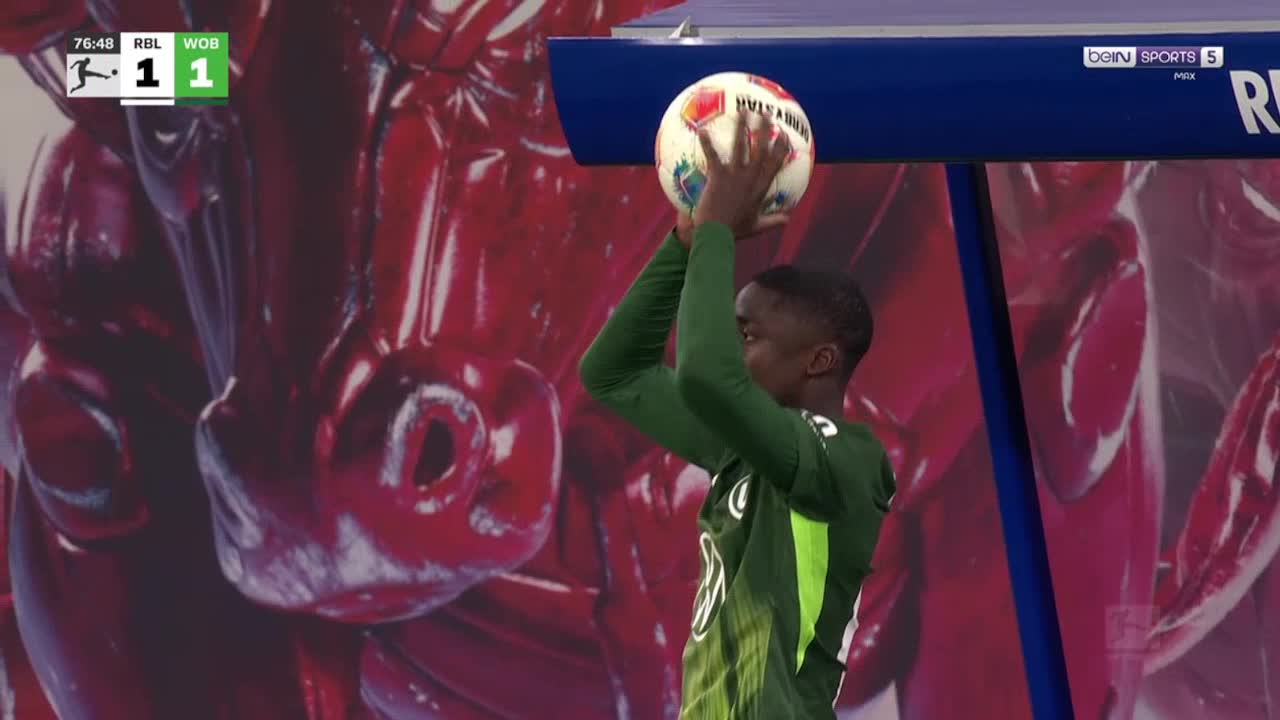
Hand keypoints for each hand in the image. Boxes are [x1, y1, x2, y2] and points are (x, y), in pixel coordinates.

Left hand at [688, 110, 790, 241]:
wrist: (715, 236)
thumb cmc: (734, 231)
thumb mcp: (757, 226)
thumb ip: (773, 221)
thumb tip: (788, 219)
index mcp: (761, 188)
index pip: (775, 163)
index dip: (780, 147)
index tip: (783, 134)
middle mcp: (751, 178)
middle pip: (761, 149)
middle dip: (765, 129)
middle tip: (766, 112)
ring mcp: (735, 176)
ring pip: (741, 146)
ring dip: (742, 127)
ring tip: (743, 111)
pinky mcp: (718, 177)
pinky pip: (713, 156)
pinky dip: (707, 143)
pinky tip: (702, 130)